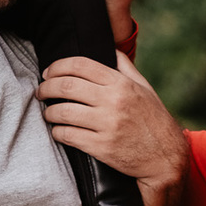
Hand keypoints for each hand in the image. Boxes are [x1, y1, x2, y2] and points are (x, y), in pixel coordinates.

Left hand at [37, 54, 187, 205]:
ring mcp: (106, 125)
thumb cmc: (154, 120)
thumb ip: (125, 67)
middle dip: (46, 87)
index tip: (48, 72)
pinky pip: (68, 136)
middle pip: (66, 86)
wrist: (165, 157)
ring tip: (47, 113)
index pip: (80, 65)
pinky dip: (57, 132)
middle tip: (41, 91)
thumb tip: (110, 48)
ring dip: (48, 112)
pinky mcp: (101, 147)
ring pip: (62, 112)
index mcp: (121, 84)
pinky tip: (58, 131)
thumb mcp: (144, 88)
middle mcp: (113, 101)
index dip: (57, 66)